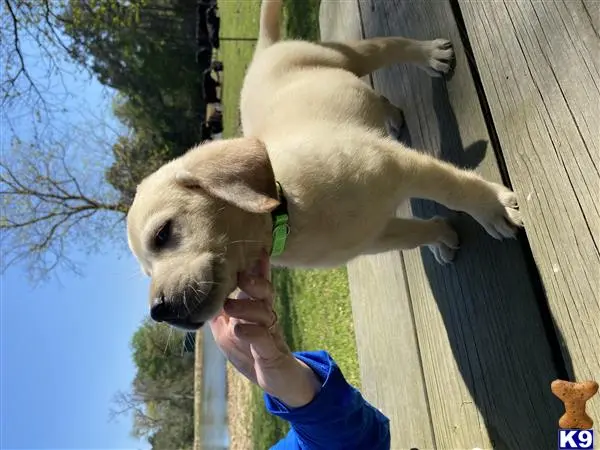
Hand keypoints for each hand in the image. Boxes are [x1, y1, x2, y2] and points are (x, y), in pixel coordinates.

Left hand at [209, 250, 320, 406]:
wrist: (276, 380)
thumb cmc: (251, 351)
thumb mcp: (228, 331)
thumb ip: (217, 313)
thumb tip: (200, 294)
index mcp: (256, 308)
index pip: (257, 283)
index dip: (257, 267)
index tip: (255, 248)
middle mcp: (266, 316)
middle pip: (265, 292)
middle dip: (255, 281)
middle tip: (240, 276)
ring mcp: (270, 333)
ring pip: (264, 313)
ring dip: (246, 307)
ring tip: (229, 305)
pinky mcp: (271, 352)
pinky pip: (263, 339)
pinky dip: (251, 333)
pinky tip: (240, 330)